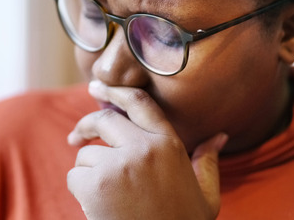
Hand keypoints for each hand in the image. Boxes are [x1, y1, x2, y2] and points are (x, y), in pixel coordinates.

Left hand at [67, 80, 227, 219]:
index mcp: (169, 145)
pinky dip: (79, 191)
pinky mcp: (97, 185)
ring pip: (86, 154)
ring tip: (108, 196)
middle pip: (104, 119)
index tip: (97, 86)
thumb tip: (219, 137)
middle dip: (85, 126)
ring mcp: (119, 165)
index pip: (139, 102)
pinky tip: (98, 206)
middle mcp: (144, 148)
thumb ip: (207, 163)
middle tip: (75, 137)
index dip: (115, 90)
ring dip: (88, 172)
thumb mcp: (206, 196)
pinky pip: (74, 175)